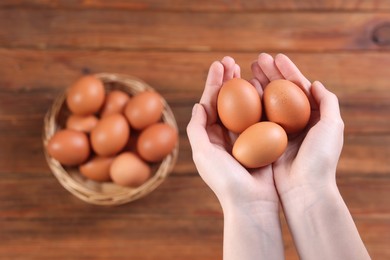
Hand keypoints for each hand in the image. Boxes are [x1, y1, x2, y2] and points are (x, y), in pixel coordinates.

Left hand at [187, 56, 283, 259]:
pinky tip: (263, 86)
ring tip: (245, 67)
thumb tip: (198, 105)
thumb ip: (197, 129)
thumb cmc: (224, 180)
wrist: (251, 202)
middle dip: (227, 80)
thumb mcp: (203, 154)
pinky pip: (260, 116)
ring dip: (243, 86)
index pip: (210, 103)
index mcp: (209, 136)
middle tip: (231, 60)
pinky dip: (260, 100)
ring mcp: (244, 136)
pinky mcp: (261, 140)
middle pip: (225, 101)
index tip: (219, 64)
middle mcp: (225, 134)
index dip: (213, 83)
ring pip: (243, 105)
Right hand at [251, 53, 343, 201]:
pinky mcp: (265, 140)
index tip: (276, 57)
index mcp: (312, 116)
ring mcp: (278, 130)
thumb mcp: (332, 126)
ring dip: (258, 85)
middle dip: (269, 73)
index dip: (288, 70)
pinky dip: (251, 105)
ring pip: (266, 102)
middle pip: (280, 91)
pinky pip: (257, 118)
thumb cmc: (320, 157)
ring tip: (247, 70)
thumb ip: (327, 102)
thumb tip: (315, 83)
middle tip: (257, 59)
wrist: (304, 188)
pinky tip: (243, 93)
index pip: (298, 87)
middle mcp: (294, 121)